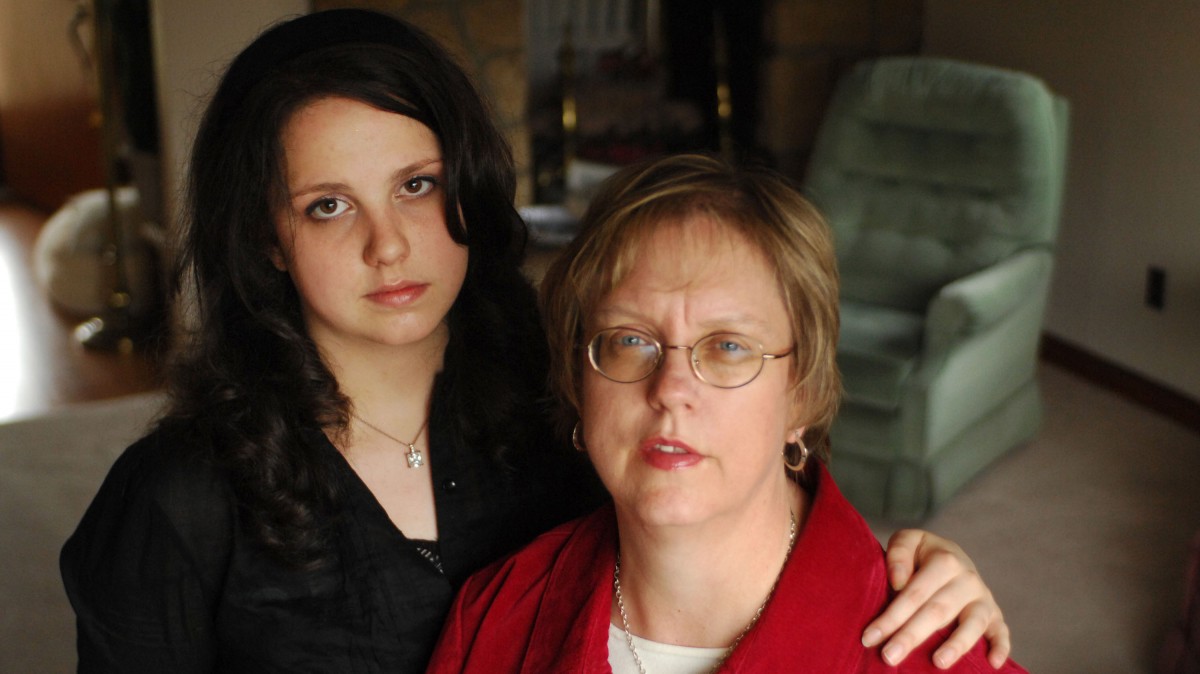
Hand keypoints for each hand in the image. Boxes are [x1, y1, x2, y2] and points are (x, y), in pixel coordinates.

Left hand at [861, 529, 1009, 668]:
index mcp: (945, 560)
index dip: (891, 616)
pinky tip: (993, 665)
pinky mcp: (995, 615)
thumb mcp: (908, 541)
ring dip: (956, 645)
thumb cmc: (922, 554)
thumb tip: (898, 581)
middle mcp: (968, 579)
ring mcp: (983, 599)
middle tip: (889, 657)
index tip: (869, 638)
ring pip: (972, 624)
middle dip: (911, 636)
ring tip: (937, 663)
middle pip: (937, 611)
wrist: (953, 556)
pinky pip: (1002, 631)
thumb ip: (899, 553)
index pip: (914, 593)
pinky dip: (1001, 647)